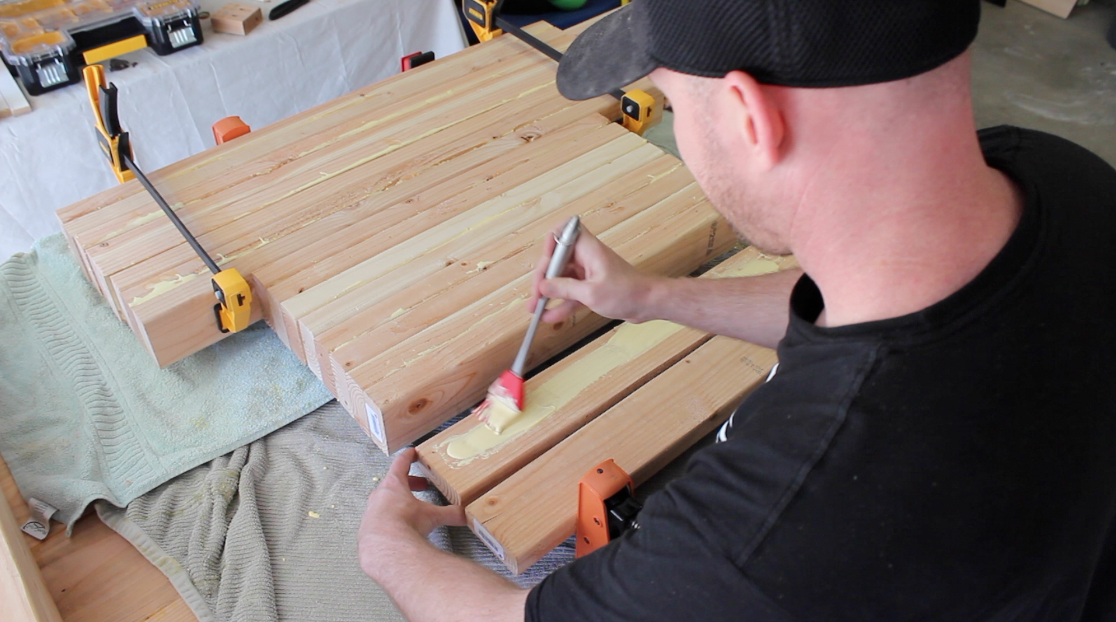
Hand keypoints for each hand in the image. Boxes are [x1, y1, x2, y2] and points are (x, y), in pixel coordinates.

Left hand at [359, 449, 464, 578]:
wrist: (386, 547)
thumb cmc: (404, 524)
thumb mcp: (432, 516)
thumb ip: (449, 513)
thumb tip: (464, 514)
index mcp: (393, 485)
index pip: (401, 463)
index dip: (408, 456)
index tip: (412, 452)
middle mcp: (379, 495)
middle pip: (392, 482)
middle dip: (408, 483)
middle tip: (420, 486)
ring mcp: (371, 512)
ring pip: (384, 501)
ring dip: (397, 502)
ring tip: (410, 509)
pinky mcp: (367, 528)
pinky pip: (379, 518)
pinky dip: (390, 519)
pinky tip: (398, 527)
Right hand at [527, 223, 662, 323]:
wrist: (649, 304)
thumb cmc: (627, 292)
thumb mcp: (591, 293)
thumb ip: (564, 289)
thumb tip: (543, 287)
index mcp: (588, 249)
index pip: (564, 232)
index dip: (551, 243)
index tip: (545, 261)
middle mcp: (587, 257)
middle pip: (557, 260)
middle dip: (544, 278)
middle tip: (535, 295)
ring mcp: (589, 272)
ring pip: (562, 279)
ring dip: (549, 294)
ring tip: (535, 309)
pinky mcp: (592, 287)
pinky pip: (571, 292)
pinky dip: (561, 303)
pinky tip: (550, 315)